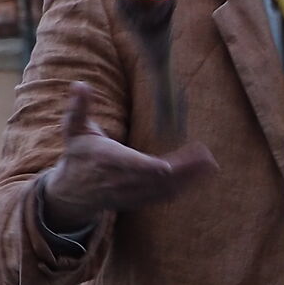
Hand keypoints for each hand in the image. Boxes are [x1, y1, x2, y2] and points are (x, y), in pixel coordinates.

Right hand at [39, 83, 215, 231]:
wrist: (72, 192)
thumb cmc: (77, 154)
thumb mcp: (73, 129)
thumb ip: (78, 107)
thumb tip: (80, 84)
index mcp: (106, 159)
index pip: (130, 165)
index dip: (148, 167)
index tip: (167, 166)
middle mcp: (120, 180)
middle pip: (155, 178)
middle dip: (182, 170)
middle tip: (206, 157)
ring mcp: (131, 193)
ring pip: (163, 189)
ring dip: (189, 178)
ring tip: (210, 164)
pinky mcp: (139, 200)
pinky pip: (164, 196)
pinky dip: (184, 188)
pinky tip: (201, 176)